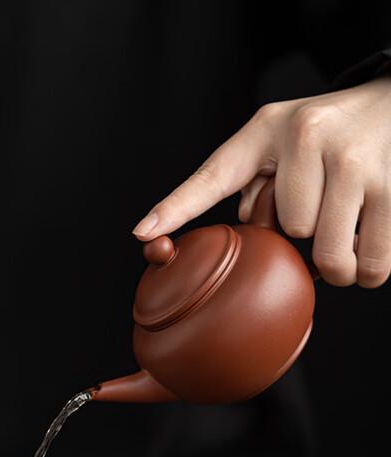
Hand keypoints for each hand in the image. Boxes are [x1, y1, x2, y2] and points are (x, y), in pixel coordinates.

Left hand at [133, 74, 390, 287]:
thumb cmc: (327, 129)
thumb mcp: (274, 138)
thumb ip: (243, 178)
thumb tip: (231, 227)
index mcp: (266, 132)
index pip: (212, 177)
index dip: (175, 209)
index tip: (143, 234)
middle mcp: (307, 138)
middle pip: (287, 232)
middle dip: (302, 238)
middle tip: (319, 211)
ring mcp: (352, 161)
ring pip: (329, 254)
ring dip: (337, 265)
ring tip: (342, 241)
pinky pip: (372, 259)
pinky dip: (369, 271)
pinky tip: (367, 256)